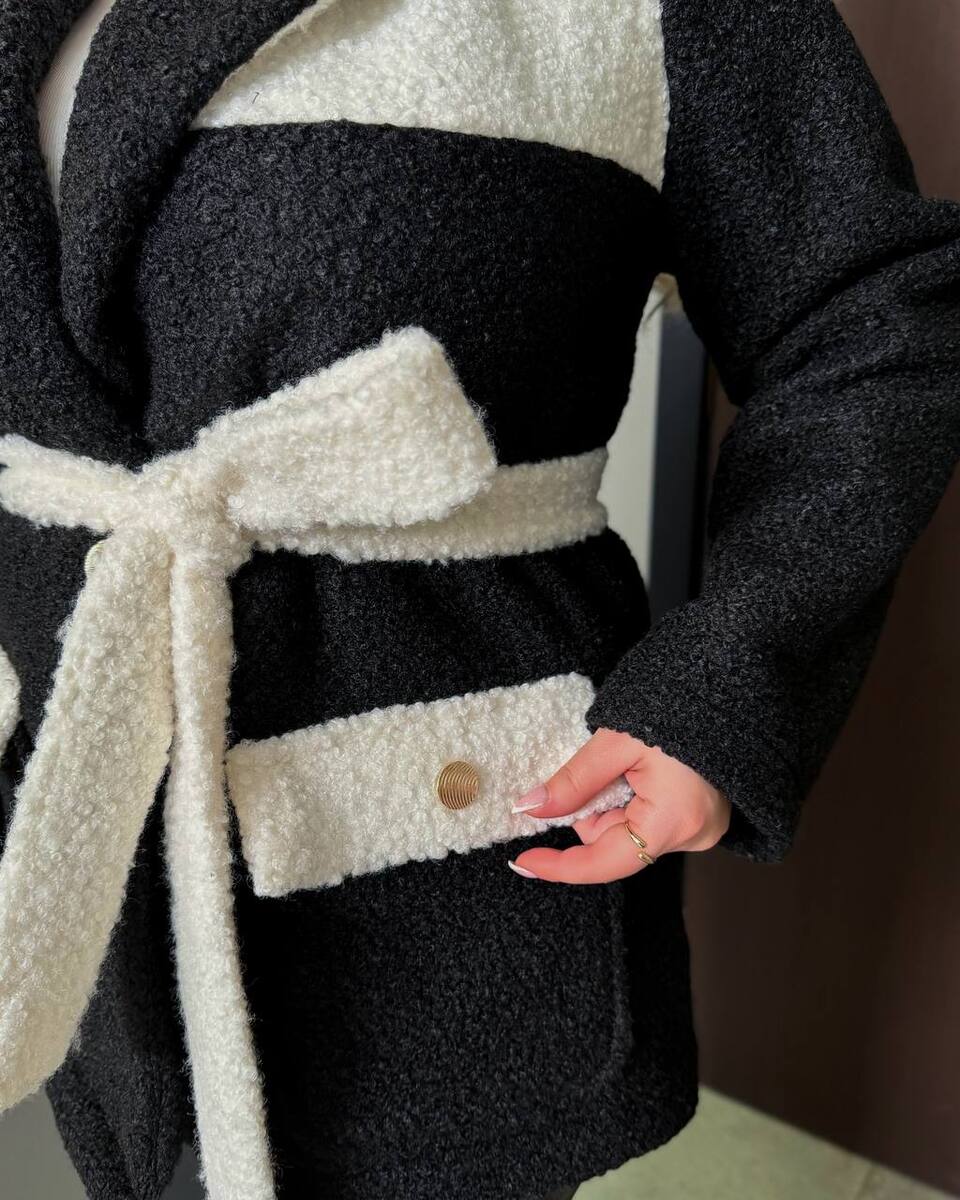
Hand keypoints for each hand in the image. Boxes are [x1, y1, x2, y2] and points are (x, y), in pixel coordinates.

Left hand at [507, 727, 730, 883]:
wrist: (726, 683)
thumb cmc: (678, 706)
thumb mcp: (616, 742)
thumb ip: (572, 782)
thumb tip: (531, 808)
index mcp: (674, 821)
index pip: (605, 863)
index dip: (560, 865)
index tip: (523, 861)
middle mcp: (693, 835)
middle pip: (616, 844)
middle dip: (592, 812)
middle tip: (602, 768)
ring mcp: (702, 828)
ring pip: (630, 832)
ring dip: (614, 802)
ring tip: (629, 763)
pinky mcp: (702, 817)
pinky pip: (650, 821)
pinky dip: (632, 800)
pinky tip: (640, 771)